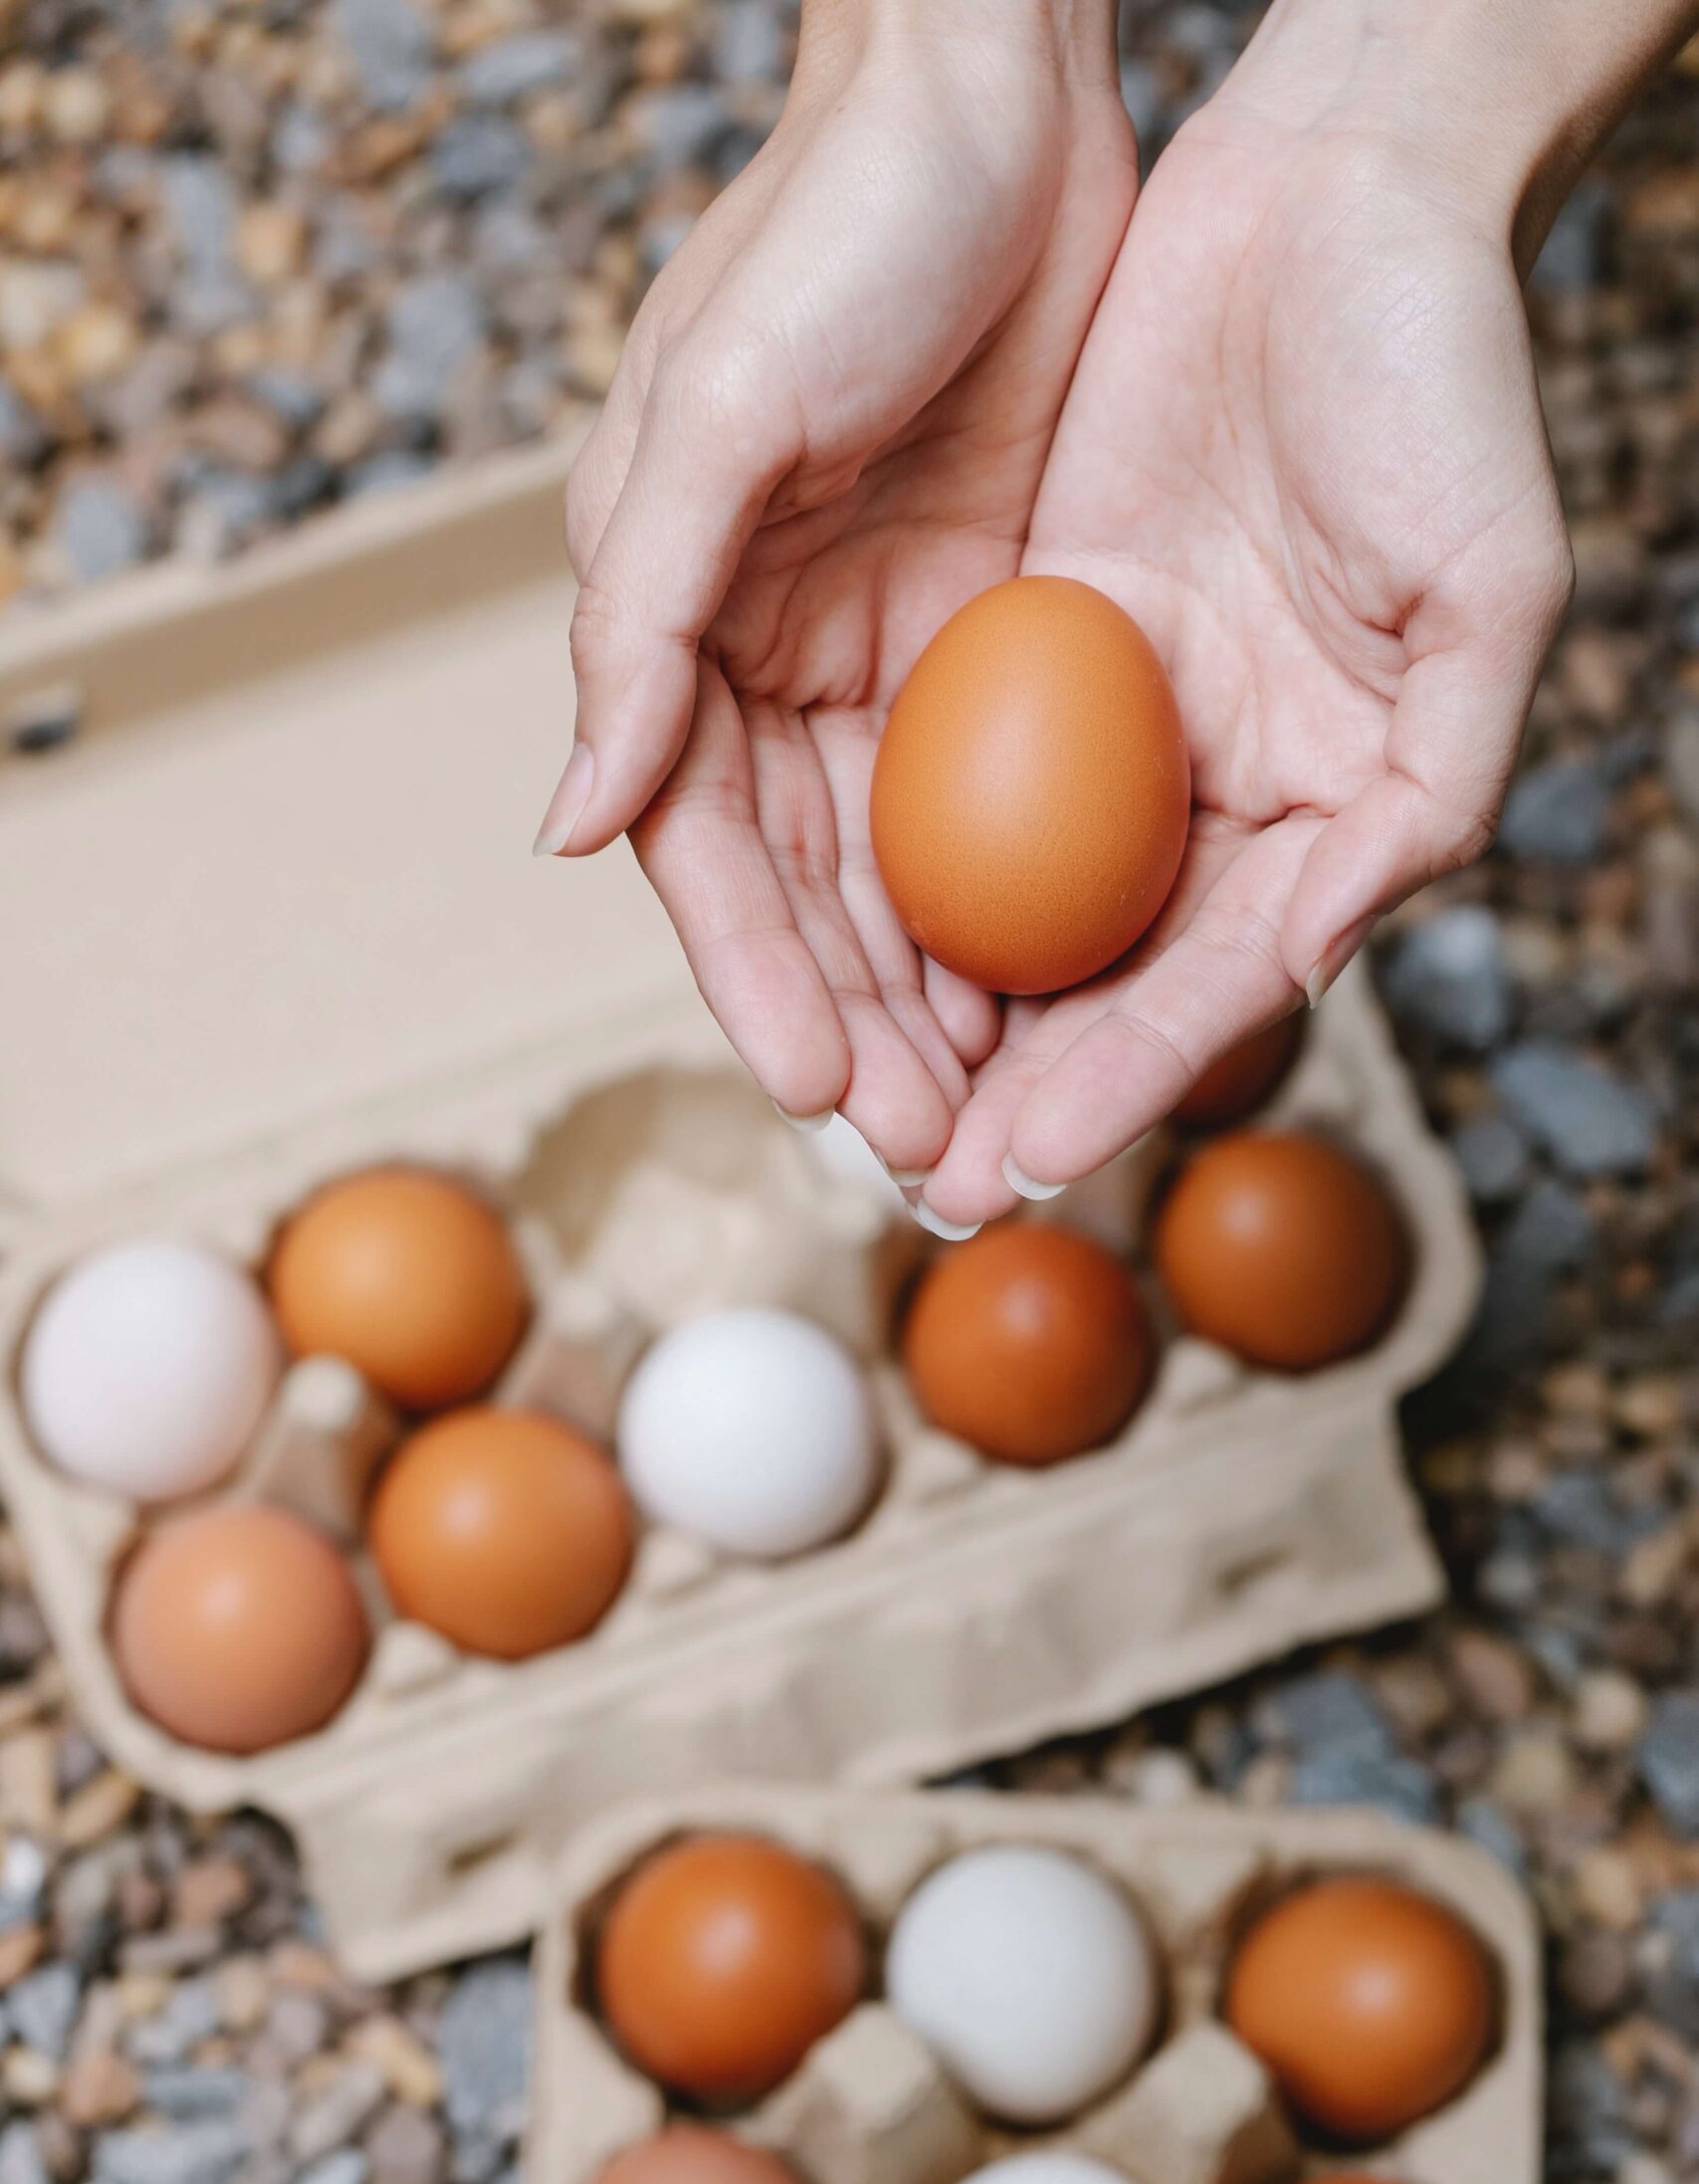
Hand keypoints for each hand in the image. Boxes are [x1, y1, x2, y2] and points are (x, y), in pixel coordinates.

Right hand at [540, 0, 1134, 1179]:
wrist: (1000, 93)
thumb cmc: (836, 231)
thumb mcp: (713, 419)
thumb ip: (637, 628)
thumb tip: (570, 832)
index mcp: (679, 623)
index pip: (707, 847)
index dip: (756, 974)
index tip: (815, 1091)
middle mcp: (771, 657)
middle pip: (810, 886)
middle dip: (859, 1019)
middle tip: (925, 1141)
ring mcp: (890, 648)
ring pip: (909, 866)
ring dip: (941, 988)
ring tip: (994, 1100)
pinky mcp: (999, 623)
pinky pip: (1004, 797)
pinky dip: (1021, 894)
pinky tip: (1061, 978)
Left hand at [917, 57, 1574, 1226]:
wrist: (1332, 194)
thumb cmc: (1441, 375)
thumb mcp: (1486, 588)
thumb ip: (1427, 789)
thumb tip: (1317, 954)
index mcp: (1333, 808)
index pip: (1214, 977)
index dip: (1125, 1076)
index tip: (1027, 1155)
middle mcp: (1224, 790)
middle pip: (1106, 974)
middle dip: (1016, 1083)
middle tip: (923, 1175)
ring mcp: (1126, 724)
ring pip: (1021, 900)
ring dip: (944, 1005)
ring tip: (864, 1102)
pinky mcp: (1040, 638)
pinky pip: (960, 772)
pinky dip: (906, 859)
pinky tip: (838, 935)